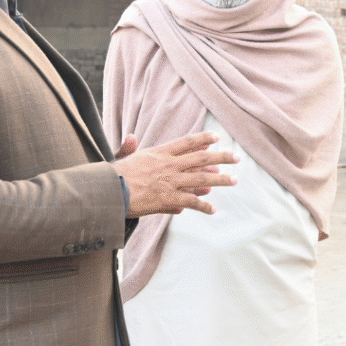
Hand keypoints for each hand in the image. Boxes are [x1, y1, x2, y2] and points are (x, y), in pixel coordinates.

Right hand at [113, 131, 238, 216]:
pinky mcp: (169, 199)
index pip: (186, 142)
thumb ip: (130, 147)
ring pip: (202, 179)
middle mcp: (169, 165)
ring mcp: (171, 182)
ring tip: (234, 180)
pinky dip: (203, 206)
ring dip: (220, 179)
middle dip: (222, 157)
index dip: (203, 138)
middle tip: (237, 157)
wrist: (109, 193)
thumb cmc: (113, 175)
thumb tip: (131, 136)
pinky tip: (212, 209)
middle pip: (201, 158)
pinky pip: (192, 203)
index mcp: (159, 153)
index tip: (217, 136)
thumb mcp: (122, 157)